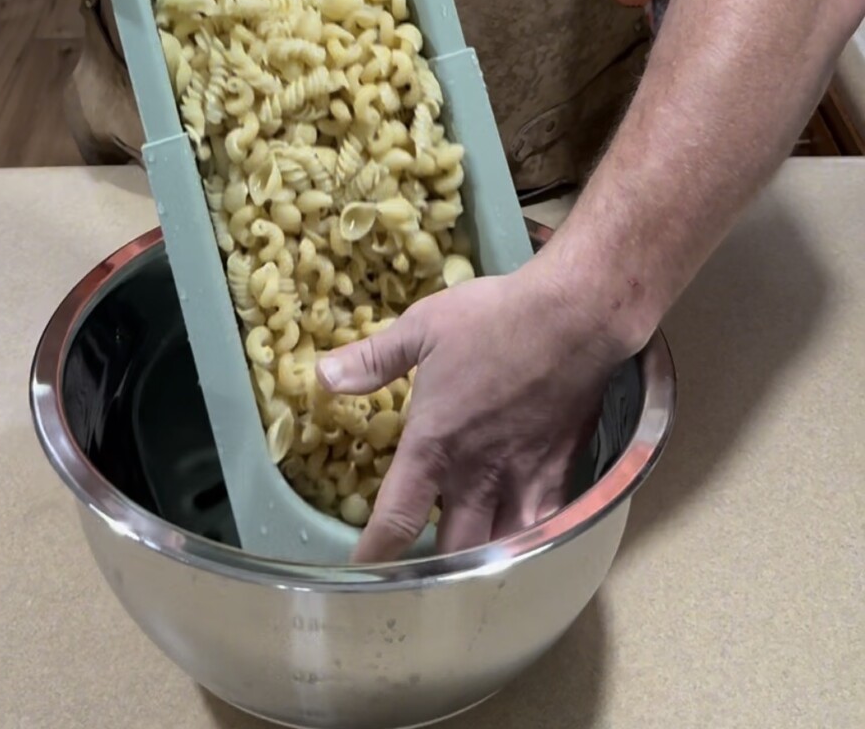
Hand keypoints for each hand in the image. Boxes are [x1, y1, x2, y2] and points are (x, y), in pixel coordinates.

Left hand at [316, 256, 618, 562]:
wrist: (572, 317)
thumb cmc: (492, 318)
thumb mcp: (421, 328)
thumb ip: (373, 360)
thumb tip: (322, 377)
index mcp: (435, 445)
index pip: (398, 519)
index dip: (375, 553)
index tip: (362, 572)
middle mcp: (477, 476)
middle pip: (453, 554)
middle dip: (433, 574)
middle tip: (417, 577)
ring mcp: (523, 480)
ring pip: (503, 552)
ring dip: (484, 567)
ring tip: (469, 573)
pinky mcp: (560, 474)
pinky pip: (544, 528)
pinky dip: (530, 544)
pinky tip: (523, 543)